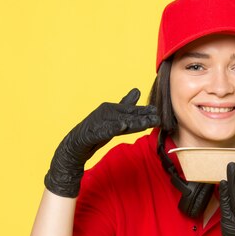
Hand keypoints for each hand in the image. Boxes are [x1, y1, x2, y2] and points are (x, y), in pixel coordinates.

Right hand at [44, 88, 159, 196]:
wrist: (76, 145)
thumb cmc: (96, 130)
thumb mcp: (113, 118)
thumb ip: (124, 106)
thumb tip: (137, 90)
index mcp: (111, 109)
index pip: (131, 111)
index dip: (145, 112)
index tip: (158, 112)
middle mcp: (106, 112)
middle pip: (128, 116)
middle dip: (143, 117)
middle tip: (157, 117)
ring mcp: (98, 122)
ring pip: (119, 122)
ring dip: (133, 122)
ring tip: (145, 123)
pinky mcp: (92, 132)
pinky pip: (105, 130)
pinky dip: (113, 128)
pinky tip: (122, 126)